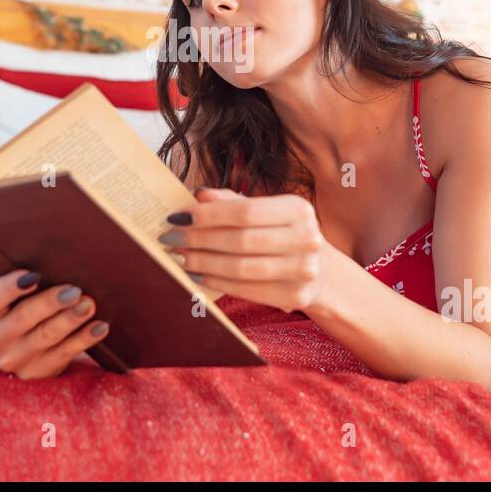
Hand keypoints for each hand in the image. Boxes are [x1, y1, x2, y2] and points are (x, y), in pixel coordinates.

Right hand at [0, 270, 109, 378]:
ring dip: (69, 320)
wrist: (24, 343)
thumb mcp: (9, 286)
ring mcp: (13, 360)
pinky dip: (83, 340)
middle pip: (22, 319)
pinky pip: (62, 356)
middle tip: (74, 290)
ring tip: (89, 305)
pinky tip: (99, 327)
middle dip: (49, 303)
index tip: (33, 275)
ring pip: (44, 338)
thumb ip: (3, 263)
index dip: (10, 288)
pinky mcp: (36, 373)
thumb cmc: (21, 301)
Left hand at [158, 187, 331, 312]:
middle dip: (198, 240)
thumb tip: (200, 195)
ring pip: (239, 268)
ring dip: (201, 263)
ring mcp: (303, 270)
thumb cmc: (283, 234)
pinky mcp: (294, 296)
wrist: (321, 271)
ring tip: (178, 257)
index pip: (244, 212)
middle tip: (169, 238)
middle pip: (239, 240)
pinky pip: (244, 289)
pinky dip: (215, 282)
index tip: (176, 217)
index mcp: (298, 209)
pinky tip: (195, 276)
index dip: (207, 215)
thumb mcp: (266, 211)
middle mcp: (306, 238)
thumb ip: (233, 202)